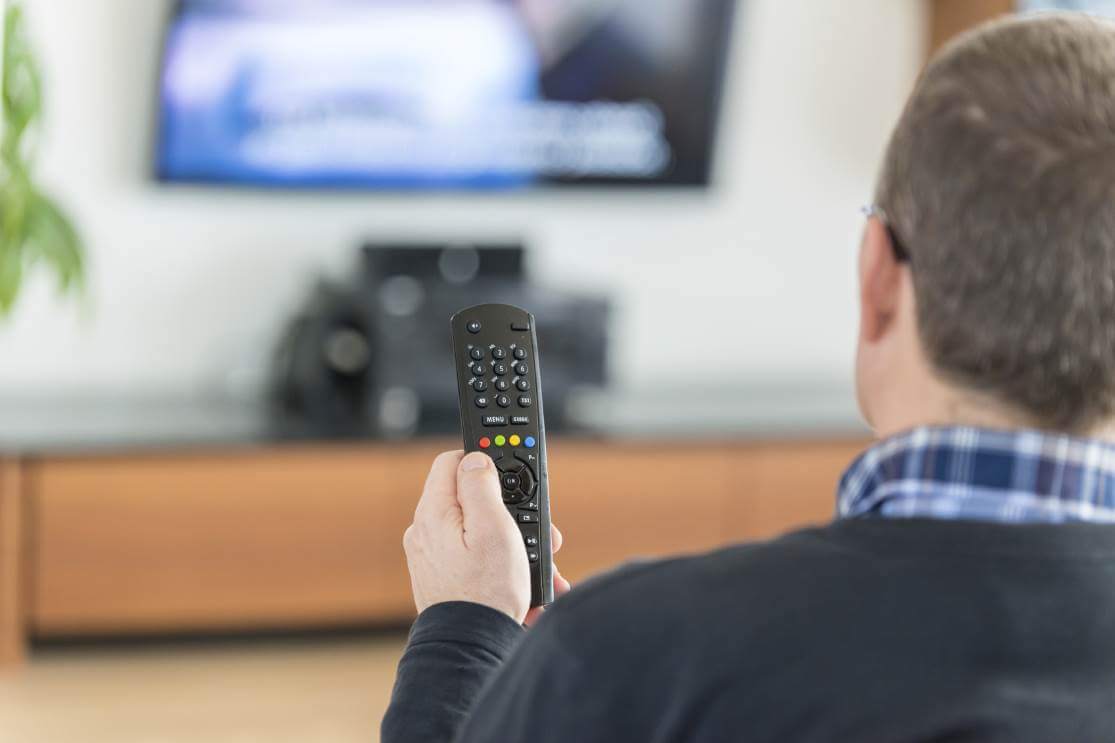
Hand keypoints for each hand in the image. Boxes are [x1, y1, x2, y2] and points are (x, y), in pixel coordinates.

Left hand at [404, 450, 570, 624]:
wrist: (472, 646)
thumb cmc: (486, 590)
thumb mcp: (493, 526)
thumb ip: (481, 484)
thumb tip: (475, 458)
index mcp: (433, 513)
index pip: (452, 461)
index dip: (484, 461)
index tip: (510, 475)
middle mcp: (425, 532)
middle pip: (470, 499)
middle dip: (508, 511)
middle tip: (536, 529)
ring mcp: (431, 557)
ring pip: (477, 531)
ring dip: (510, 542)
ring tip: (538, 566)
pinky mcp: (442, 579)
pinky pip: (474, 558)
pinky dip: (499, 564)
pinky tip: (523, 583)